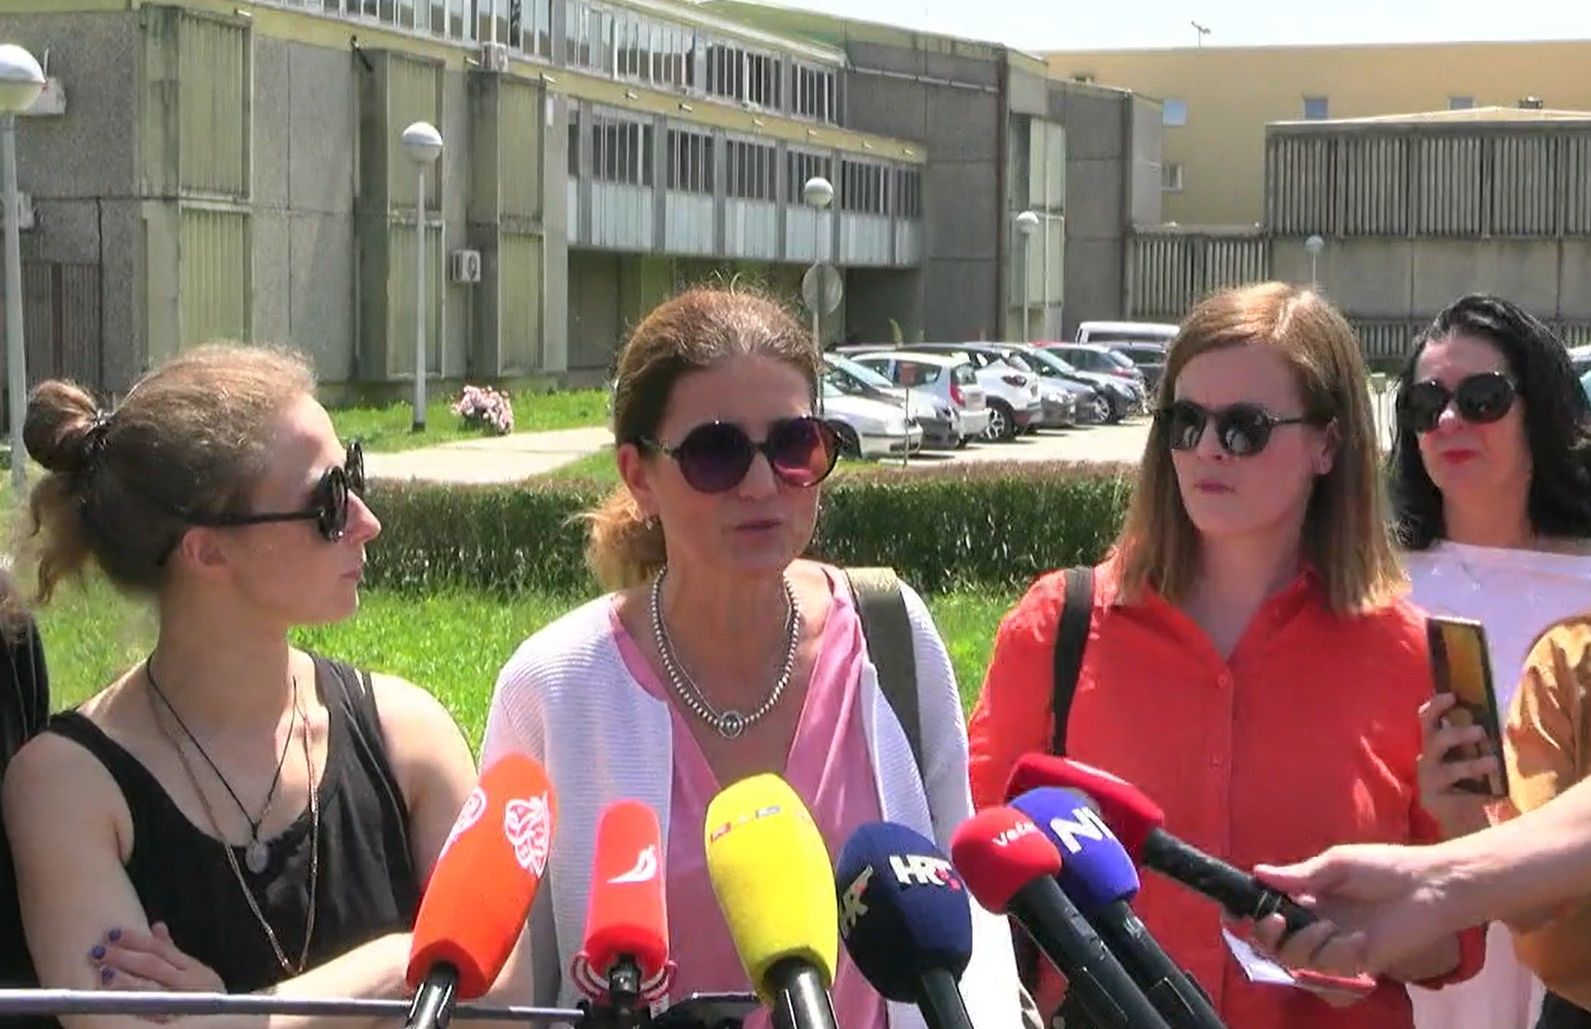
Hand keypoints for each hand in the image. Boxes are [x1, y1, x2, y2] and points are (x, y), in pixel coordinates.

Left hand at [89, 922, 225, 1019]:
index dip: (136, 939)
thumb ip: (173, 951)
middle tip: (99, 951)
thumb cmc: (204, 998)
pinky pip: (150, 1014)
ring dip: (125, 981)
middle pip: (153, 966)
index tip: (114, 933)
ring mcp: (179, 1005)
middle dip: (125, 957)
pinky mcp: (170, 1023)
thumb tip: (157, 926)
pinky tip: (113, 1002)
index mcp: (193, 969)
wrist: (220, 1022)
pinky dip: (132, 1006)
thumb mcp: (195, 972)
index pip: (161, 949)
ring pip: (149, 990)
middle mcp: (187, 984)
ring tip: (104, 973)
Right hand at [1245, 842, 1459, 978]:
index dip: (1246, 914)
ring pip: (1297, 961)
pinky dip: (1338, 954)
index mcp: (1308, 899)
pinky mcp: (1357, 964)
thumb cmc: (1385, 867)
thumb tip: (1257, 873)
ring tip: (1326, 925)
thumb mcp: (1336, 864)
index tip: (1233, 910)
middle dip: (1266, 935)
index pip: (1267, 911)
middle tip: (1275, 919)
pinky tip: (1357, 938)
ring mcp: (1335, 946)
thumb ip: (1298, 875)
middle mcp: (1315, 925)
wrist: (1430, 887)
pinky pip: (1331, 969)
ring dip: (1304, 944)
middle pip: (1273, 944)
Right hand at [1417, 694, 1502, 838]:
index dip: (1436, 705)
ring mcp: (1429, 778)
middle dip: (1456, 733)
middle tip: (1480, 732)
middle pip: (1432, 737)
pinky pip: (1458, 794)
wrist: (1464, 818)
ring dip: (1472, 763)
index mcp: (1435, 742)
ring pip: (1448, 768)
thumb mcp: (1472, 756)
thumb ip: (1478, 740)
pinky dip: (1479, 792)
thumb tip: (1507, 719)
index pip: (1428, 718)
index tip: (1453, 695)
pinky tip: (1496, 793)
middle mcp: (1428, 757)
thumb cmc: (1471, 781)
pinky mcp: (1433, 798)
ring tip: (1494, 763)